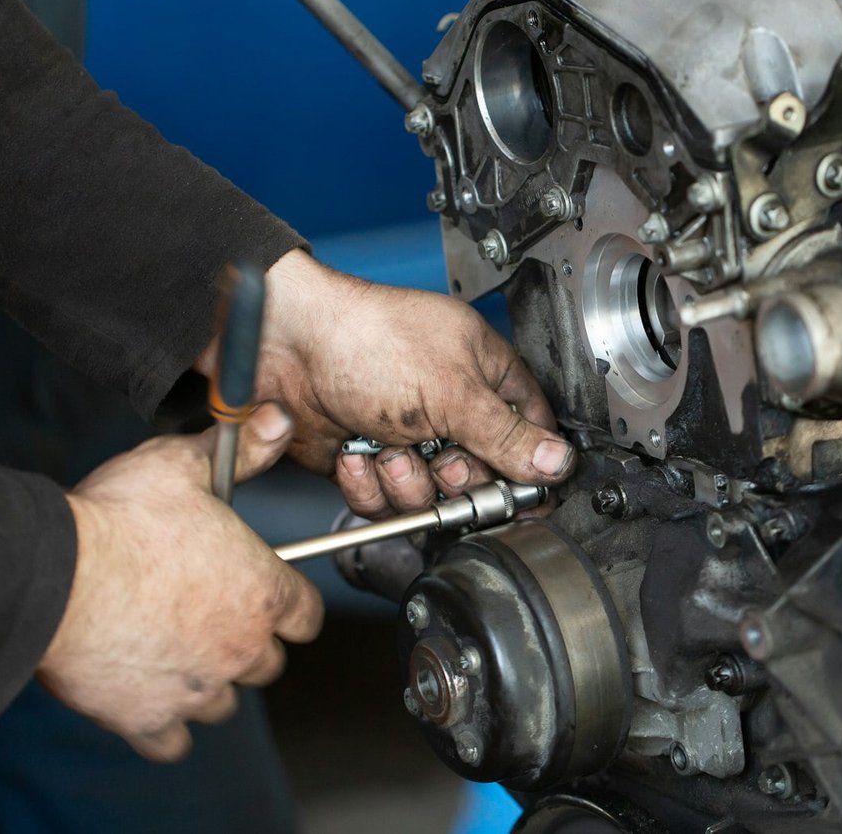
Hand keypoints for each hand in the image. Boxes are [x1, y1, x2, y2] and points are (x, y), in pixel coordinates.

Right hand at [36, 403, 322, 760]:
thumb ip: (241, 449)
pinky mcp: (147, 718)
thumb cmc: (118, 519)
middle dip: (246, 643)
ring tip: (175, 652)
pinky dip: (163, 724)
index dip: (287, 604)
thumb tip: (276, 420)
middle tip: (208, 617)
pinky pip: (173, 740)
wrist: (52, 574)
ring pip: (224, 702)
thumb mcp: (185, 465)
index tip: (265, 595)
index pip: (306, 616)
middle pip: (268, 662)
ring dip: (208, 682)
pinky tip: (147, 695)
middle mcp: (240, 647)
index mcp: (261, 591)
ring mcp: (196, 688)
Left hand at [250, 250, 574, 515]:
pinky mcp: (368, 462)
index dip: (528, 466)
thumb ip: (507, 435)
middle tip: (441, 457)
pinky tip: (356, 451)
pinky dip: (366, 484)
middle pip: (481, 478)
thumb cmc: (367, 339)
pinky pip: (383, 503)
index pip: (530, 432)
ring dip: (405, 481)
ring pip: (430, 498)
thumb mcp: (453, 391)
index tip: (522, 491)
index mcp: (485, 375)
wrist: (284, 346)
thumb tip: (558, 461)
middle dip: (455, 478)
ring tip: (387, 446)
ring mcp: (408, 437)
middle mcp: (450, 410)